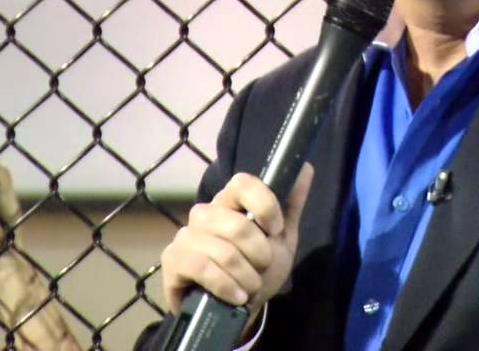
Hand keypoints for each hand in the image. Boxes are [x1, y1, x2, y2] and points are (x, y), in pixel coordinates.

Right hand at [160, 163, 313, 321]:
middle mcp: (204, 213)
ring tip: (251, 286)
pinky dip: (226, 285)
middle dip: (259, 253)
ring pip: (223, 251)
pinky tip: (236, 296)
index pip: (242, 182)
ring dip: (246, 276)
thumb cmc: (257, 269)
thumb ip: (290, 205)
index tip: (276, 229)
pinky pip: (202, 268)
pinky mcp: (173, 261)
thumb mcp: (282, 239)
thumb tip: (305, 168)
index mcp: (230, 201)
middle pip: (236, 225)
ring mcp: (186, 236)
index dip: (264, 205)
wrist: (234, 310)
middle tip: (263, 267)